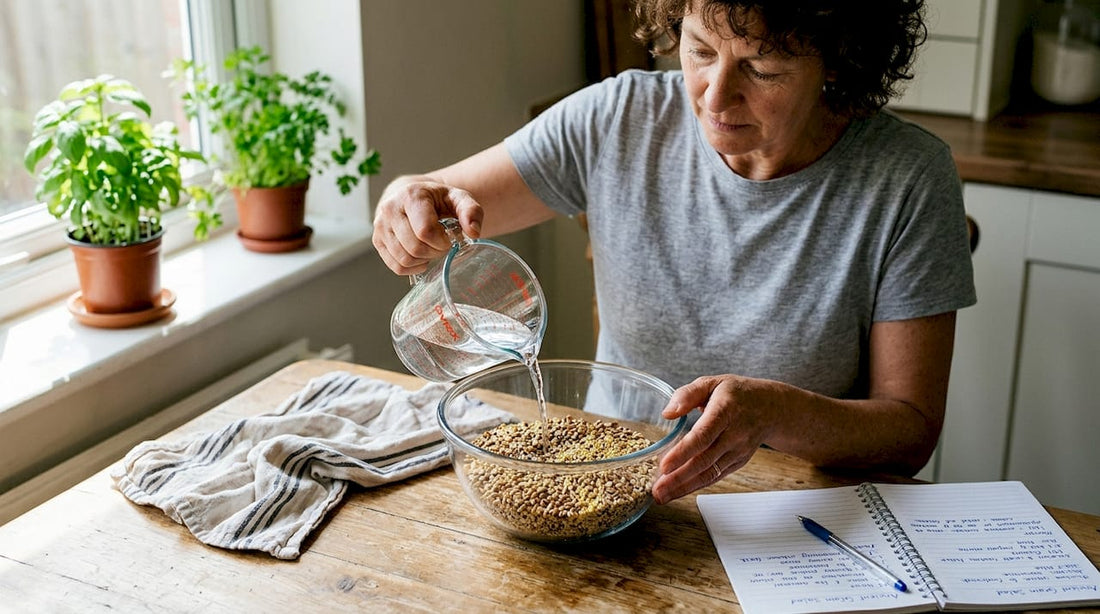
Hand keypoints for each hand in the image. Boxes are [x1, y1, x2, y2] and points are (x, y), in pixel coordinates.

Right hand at [372, 177, 483, 274]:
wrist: (410, 196)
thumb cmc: (436, 199)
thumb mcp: (458, 198)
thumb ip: (471, 211)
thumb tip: (473, 233)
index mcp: (411, 195)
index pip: (425, 231)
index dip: (442, 242)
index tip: (448, 238)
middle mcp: (390, 209)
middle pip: (415, 248)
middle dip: (434, 251)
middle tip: (441, 244)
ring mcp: (380, 226)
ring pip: (404, 259)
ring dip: (423, 260)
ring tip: (430, 247)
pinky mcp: (377, 240)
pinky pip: (396, 266)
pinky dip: (412, 267)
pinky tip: (420, 256)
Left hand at [651, 375, 775, 503]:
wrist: (771, 408)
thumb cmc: (736, 394)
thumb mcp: (712, 383)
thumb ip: (687, 394)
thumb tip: (668, 412)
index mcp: (725, 411)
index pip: (703, 435)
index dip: (683, 452)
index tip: (664, 466)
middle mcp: (734, 434)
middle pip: (704, 461)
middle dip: (678, 478)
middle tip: (657, 490)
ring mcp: (738, 451)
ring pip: (709, 474)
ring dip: (684, 487)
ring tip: (662, 496)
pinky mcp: (738, 462)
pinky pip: (715, 477)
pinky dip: (696, 486)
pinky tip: (678, 491)